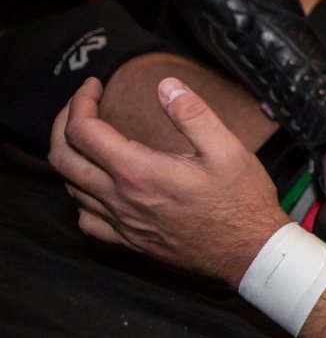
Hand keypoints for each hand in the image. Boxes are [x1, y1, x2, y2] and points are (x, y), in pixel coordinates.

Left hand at [48, 77, 288, 284]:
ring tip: (88, 138)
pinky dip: (80, 197)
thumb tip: (166, 86)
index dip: (80, 102)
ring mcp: (122, 223)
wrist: (250, 252)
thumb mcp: (227, 150)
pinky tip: (96, 187)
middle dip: (64, 124)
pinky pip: (86, 220)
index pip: (83, 131)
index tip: (94, 87)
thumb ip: (193, 114)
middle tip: (82, 107)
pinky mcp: (129, 241)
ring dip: (70, 157)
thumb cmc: (241, 202)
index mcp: (138, 172)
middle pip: (63, 158)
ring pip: (69, 188)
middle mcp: (121, 199)